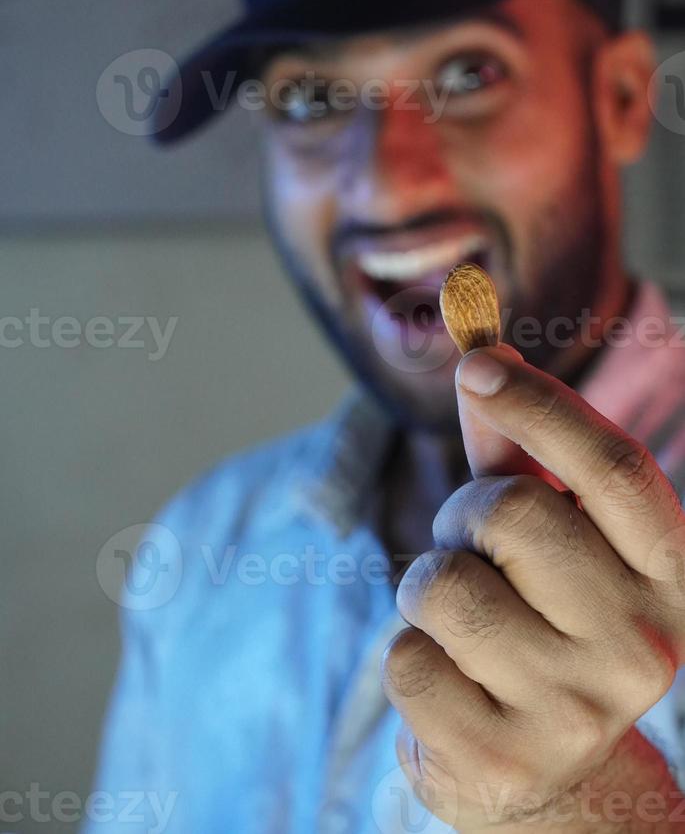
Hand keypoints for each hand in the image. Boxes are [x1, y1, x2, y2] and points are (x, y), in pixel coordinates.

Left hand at [382, 345, 684, 831]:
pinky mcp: (505, 762)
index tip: (477, 364)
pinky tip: (452, 681)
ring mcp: (577, 713)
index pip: (614, 469)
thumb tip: (477, 341)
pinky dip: (408, 653)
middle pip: (510, 513)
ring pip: (443, 586)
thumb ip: (515, 440)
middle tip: (473, 548)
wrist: (537, 762)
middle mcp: (641, 646)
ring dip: (425, 585)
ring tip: (460, 620)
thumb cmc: (535, 608)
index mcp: (668, 574)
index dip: (542, 404)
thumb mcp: (542, 525)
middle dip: (462, 515)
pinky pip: (406, 660)